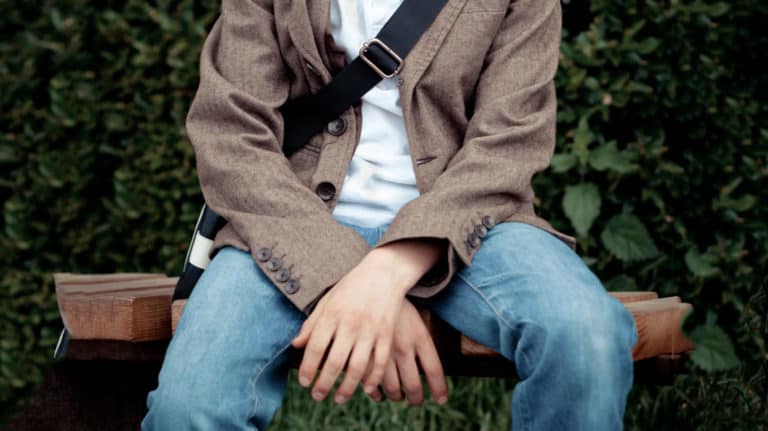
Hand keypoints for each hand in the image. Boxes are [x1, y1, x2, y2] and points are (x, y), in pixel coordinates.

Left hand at [290, 249, 410, 403]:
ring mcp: (370, 330)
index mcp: (332, 314)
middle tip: (317, 396)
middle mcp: (350, 324)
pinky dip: (373, 379)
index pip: (315, 347)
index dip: (308, 368)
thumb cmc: (351, 287)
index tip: (304, 382)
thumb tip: (296, 345)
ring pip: (357, 367)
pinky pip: (379, 363)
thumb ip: (312, 323)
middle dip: (324, 384)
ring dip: (347, 388)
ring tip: (338, 399)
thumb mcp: (328, 300)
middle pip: (335, 362)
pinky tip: (366, 389)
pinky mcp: (386, 334)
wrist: (384, 272)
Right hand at [363, 299, 447, 405]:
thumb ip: (424, 348)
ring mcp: (383, 350)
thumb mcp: (416, 321)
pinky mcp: (365, 351)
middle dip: (416, 398)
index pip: (435, 371)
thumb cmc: (396, 305)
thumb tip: (433, 373)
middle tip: (416, 401)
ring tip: (398, 396)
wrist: (371, 283)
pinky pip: (371, 383)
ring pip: (393, 388)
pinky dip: (375, 393)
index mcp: (419, 336)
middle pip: (413, 385)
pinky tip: (378, 393)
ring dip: (396, 396)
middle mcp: (403, 346)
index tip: (441, 400)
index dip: (439, 389)